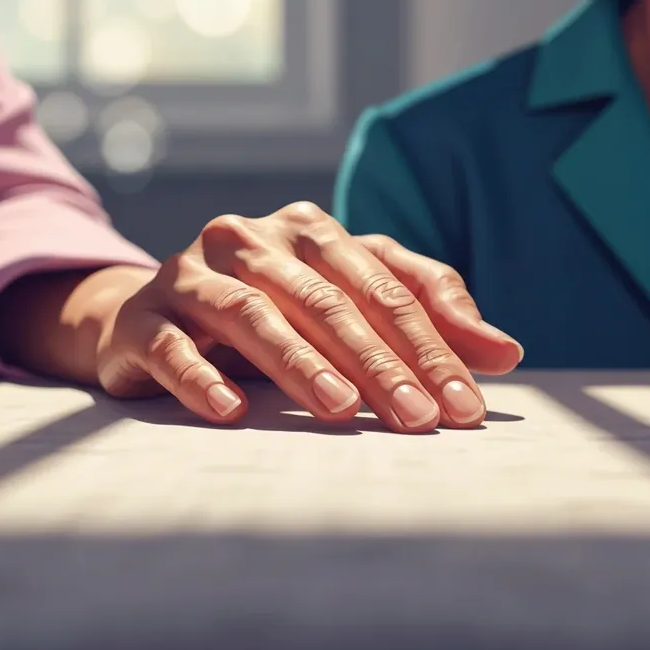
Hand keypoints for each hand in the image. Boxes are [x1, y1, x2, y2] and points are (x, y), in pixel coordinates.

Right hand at [95, 202, 522, 433]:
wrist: (155, 316)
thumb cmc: (268, 312)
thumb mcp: (348, 304)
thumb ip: (421, 315)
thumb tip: (503, 350)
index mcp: (309, 230)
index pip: (383, 284)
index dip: (430, 343)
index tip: (467, 405)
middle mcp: (251, 238)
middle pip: (325, 298)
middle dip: (378, 361)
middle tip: (419, 419)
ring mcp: (192, 273)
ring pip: (253, 314)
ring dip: (299, 363)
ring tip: (342, 410)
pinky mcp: (145, 314)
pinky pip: (172, 344)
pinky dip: (201, 375)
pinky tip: (232, 412)